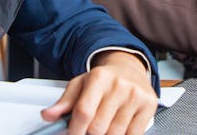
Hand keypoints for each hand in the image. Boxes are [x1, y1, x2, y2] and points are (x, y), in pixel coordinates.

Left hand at [42, 50, 156, 134]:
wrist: (129, 69)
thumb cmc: (103, 80)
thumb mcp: (80, 85)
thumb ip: (63, 102)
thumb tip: (48, 115)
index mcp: (99, 78)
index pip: (83, 112)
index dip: (75, 130)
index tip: (73, 134)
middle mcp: (119, 85)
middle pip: (98, 128)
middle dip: (90, 133)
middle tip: (89, 128)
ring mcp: (135, 96)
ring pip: (114, 134)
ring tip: (104, 125)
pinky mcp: (149, 106)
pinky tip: (118, 126)